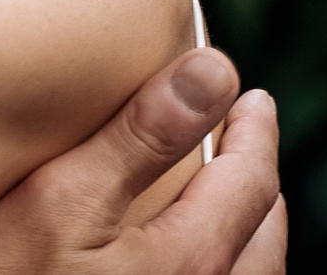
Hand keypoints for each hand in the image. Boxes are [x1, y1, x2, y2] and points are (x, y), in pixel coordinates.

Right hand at [0, 48, 285, 274]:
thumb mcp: (61, 201)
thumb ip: (141, 136)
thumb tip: (214, 73)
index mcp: (196, 261)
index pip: (252, 181)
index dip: (254, 131)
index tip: (251, 97)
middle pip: (264, 238)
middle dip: (258, 184)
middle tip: (240, 144)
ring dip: (246, 235)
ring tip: (221, 206)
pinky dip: (222, 271)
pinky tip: (182, 268)